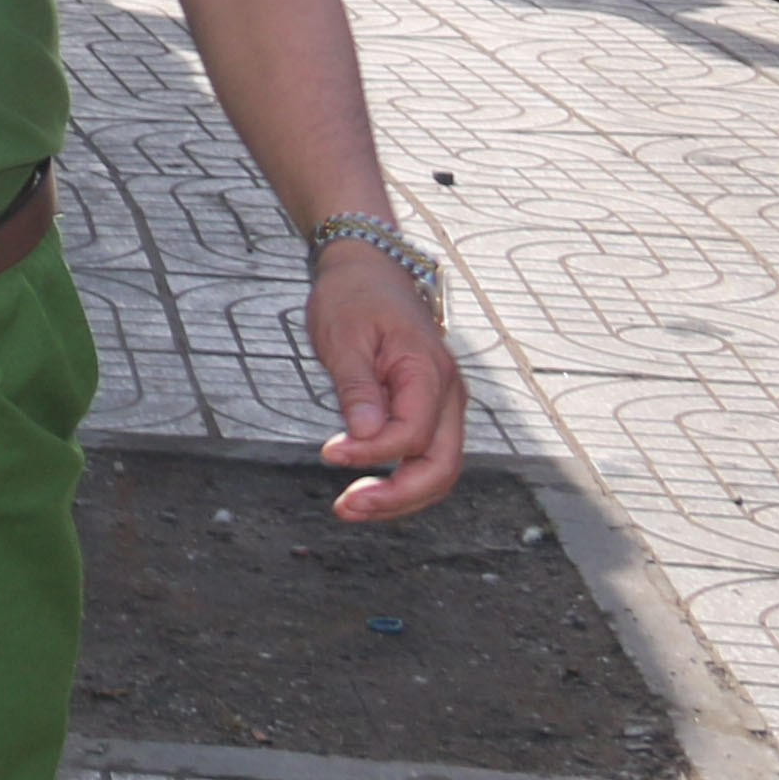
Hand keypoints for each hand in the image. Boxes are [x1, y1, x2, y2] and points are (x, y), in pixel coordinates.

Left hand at [308, 238, 465, 520]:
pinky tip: (367, 489)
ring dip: (400, 496)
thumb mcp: (343, 336)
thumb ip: (357, 388)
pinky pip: (426, 456)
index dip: (373, 453)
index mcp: (430, 372)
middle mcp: (449, 394)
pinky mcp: (430, 411)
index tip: (329, 454)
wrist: (368, 270)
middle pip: (442, 466)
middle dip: (398, 497)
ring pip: (439, 469)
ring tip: (350, 508)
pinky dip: (401, 479)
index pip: (413, 434)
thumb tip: (365, 437)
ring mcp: (444, 405)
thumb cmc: (353, 297)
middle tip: (346, 509)